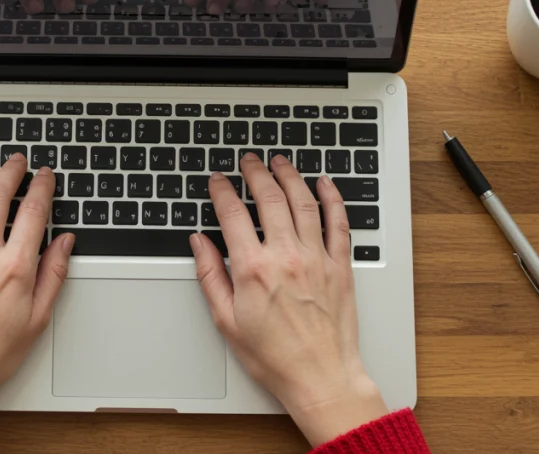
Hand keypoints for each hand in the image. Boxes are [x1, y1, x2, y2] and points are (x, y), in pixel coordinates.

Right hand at [189, 153, 387, 445]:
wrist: (321, 377)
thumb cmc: (274, 357)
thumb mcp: (226, 320)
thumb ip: (210, 276)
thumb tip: (199, 244)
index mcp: (253, 269)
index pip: (232, 214)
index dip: (222, 191)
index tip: (217, 181)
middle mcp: (286, 256)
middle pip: (269, 198)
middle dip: (255, 173)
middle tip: (248, 161)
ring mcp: (316, 258)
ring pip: (303, 201)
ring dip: (290, 176)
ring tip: (280, 162)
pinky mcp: (340, 266)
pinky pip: (338, 222)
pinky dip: (332, 198)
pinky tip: (324, 184)